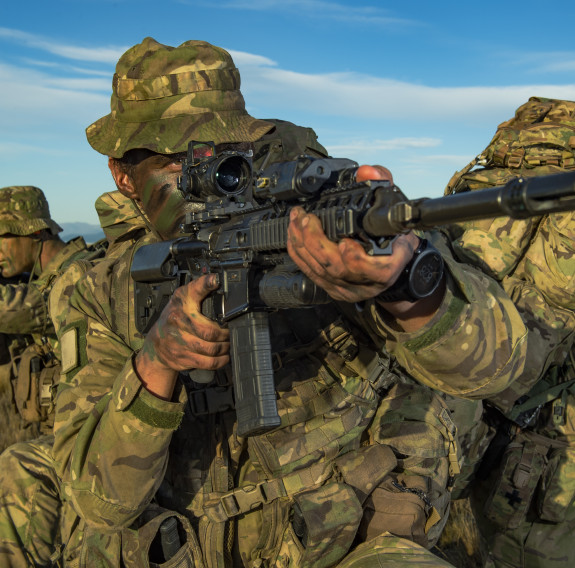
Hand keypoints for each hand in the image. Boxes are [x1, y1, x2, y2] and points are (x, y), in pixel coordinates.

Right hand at [135, 274, 229, 398]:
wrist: (156, 343)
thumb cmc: (175, 319)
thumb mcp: (183, 301)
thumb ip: (199, 291)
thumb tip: (219, 281)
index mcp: (181, 302)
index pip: (193, 290)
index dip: (205, 284)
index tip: (216, 280)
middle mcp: (177, 320)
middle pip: (210, 331)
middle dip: (225, 334)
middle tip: (230, 333)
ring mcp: (178, 341)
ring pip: (210, 348)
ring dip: (224, 348)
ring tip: (228, 344)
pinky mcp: (181, 357)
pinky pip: (207, 362)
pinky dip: (220, 361)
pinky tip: (224, 357)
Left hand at [287, 164, 419, 302]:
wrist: (390, 259)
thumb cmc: (393, 234)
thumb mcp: (395, 207)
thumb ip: (383, 184)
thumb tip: (367, 171)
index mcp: (387, 267)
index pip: (373, 270)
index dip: (356, 260)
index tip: (344, 244)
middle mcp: (366, 282)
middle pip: (336, 268)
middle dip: (316, 241)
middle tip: (306, 218)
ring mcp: (347, 288)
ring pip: (319, 270)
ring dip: (303, 243)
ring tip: (296, 221)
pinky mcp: (331, 288)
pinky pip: (310, 272)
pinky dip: (298, 253)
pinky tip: (293, 236)